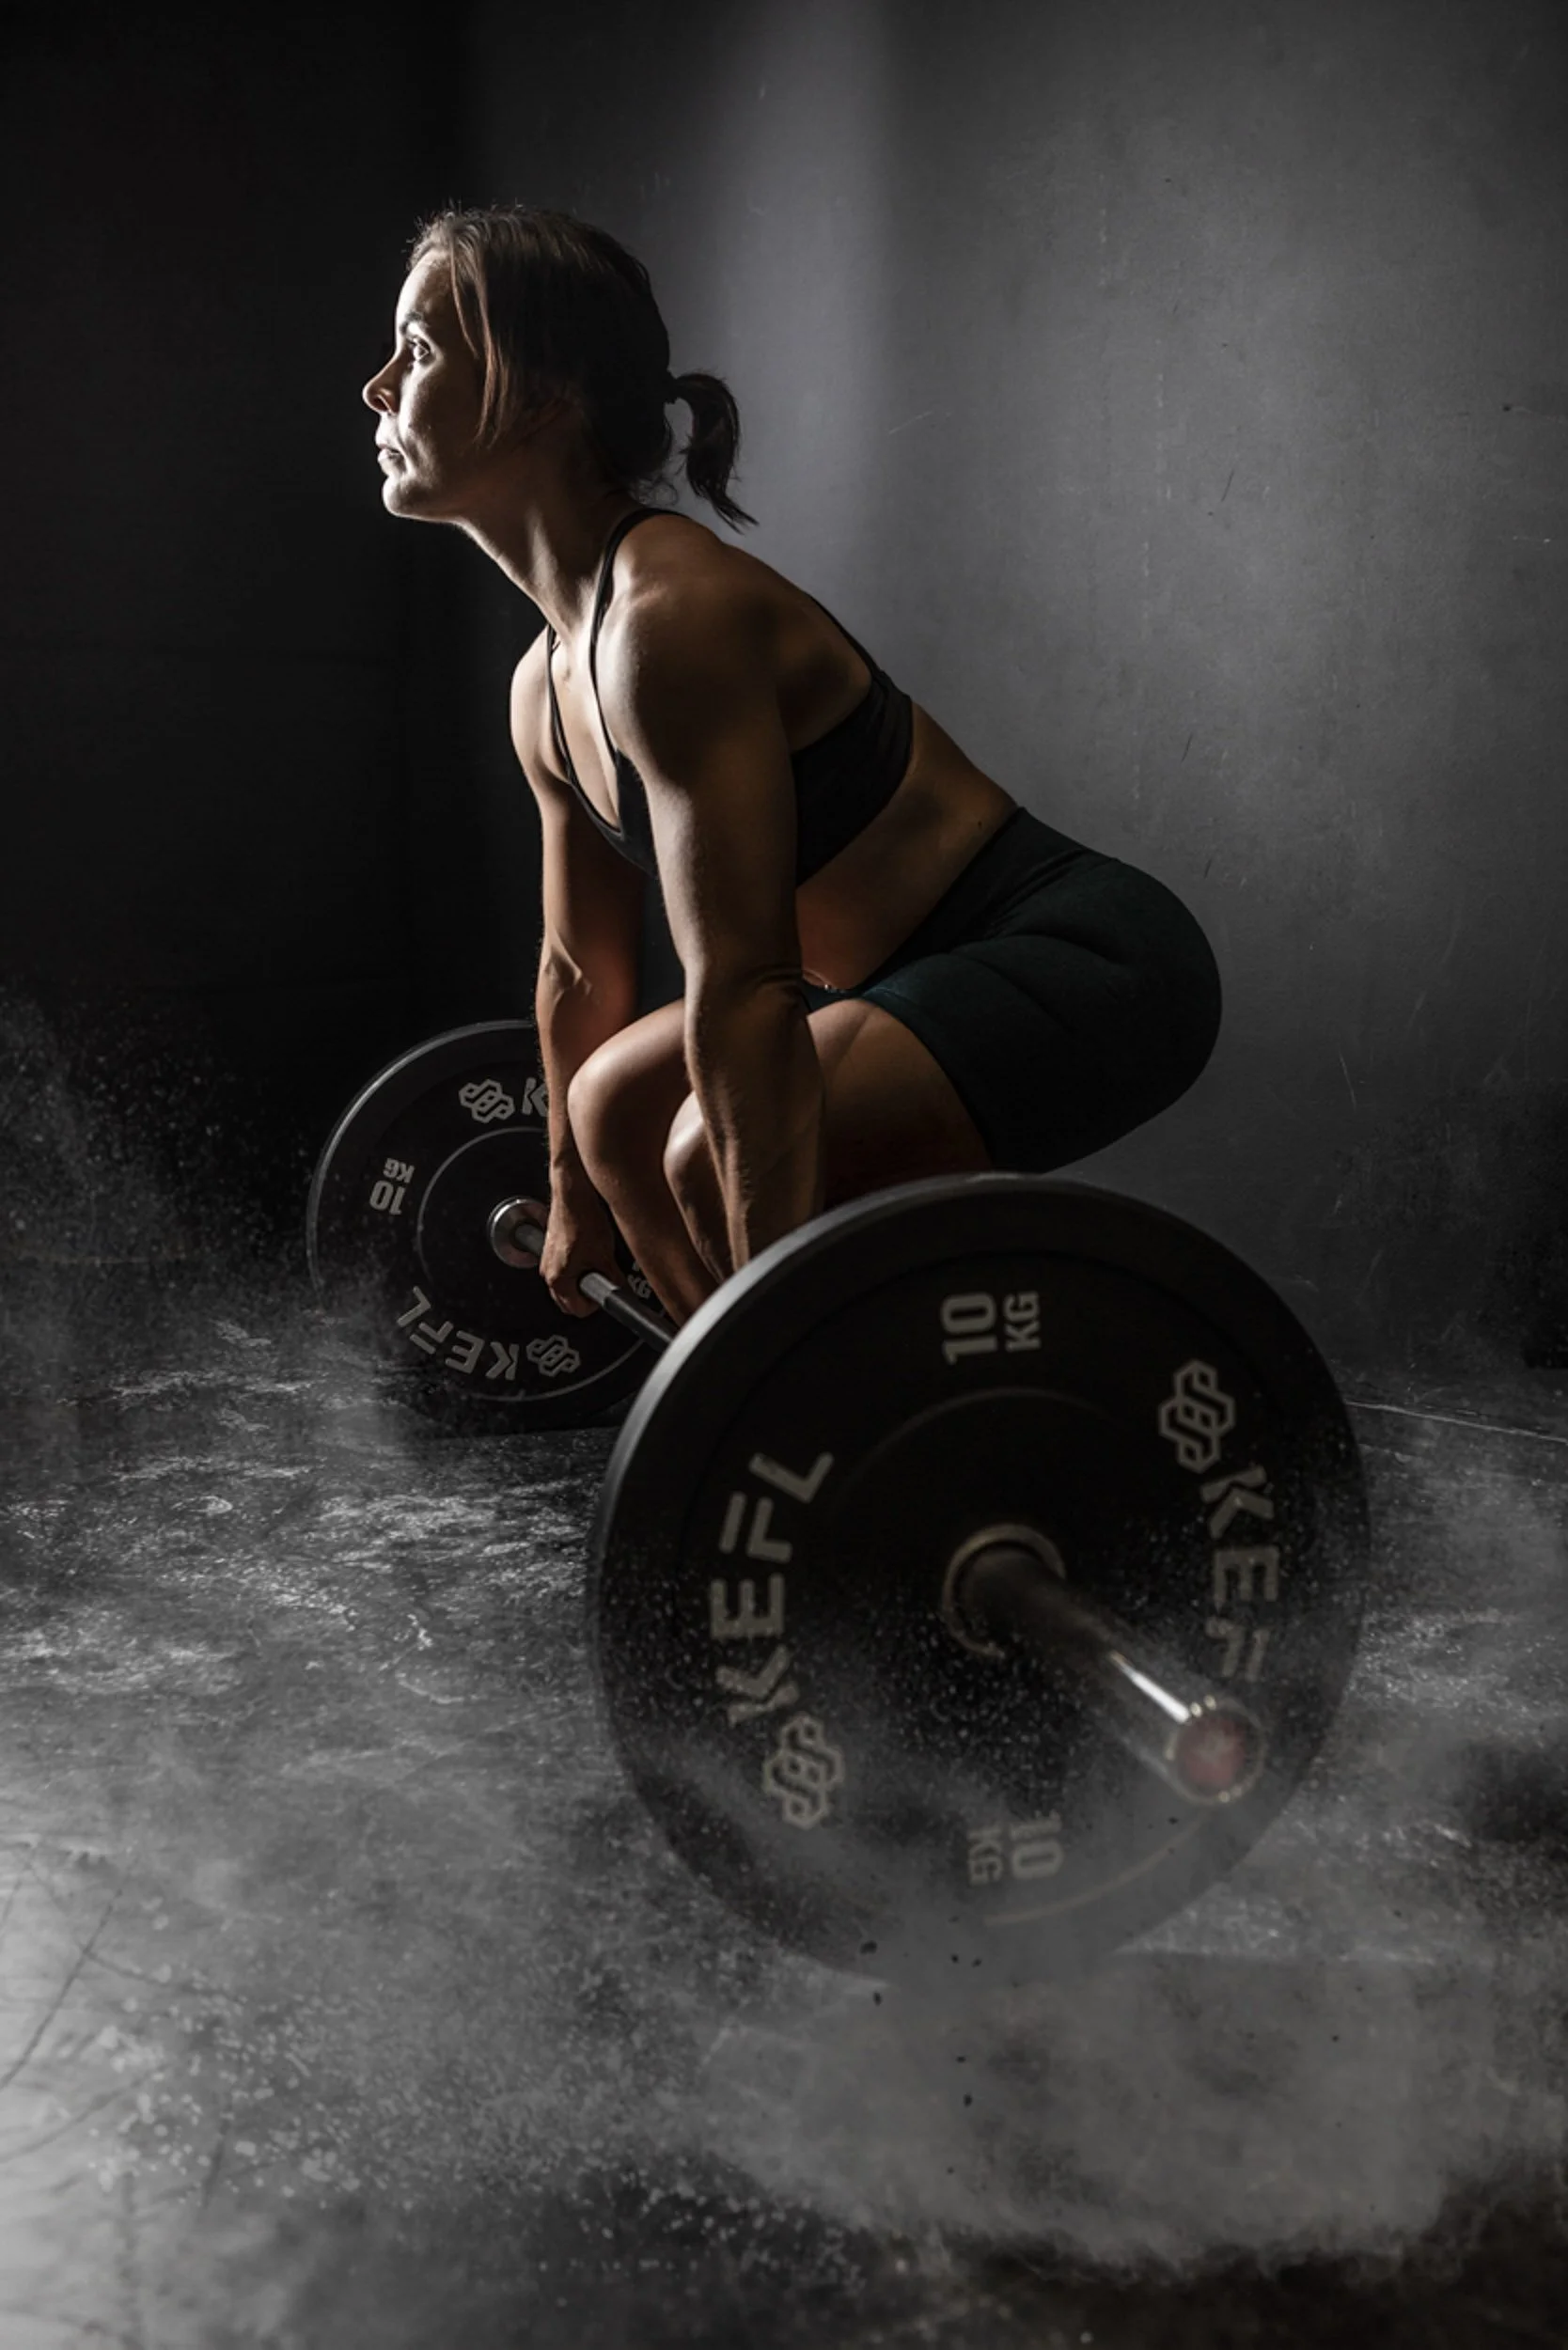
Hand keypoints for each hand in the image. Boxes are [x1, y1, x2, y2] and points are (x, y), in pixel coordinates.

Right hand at [521, 1192, 624, 1320]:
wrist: (573, 1195)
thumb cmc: (582, 1219)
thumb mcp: (605, 1256)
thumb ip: (614, 1280)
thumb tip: (623, 1292)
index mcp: (558, 1279)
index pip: (578, 1310)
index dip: (597, 1304)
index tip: (607, 1292)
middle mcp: (548, 1272)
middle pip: (568, 1301)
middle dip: (587, 1296)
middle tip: (603, 1282)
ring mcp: (548, 1260)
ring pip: (565, 1285)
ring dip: (581, 1281)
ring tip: (597, 1264)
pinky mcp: (551, 1249)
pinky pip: (563, 1269)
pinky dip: (576, 1268)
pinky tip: (588, 1253)